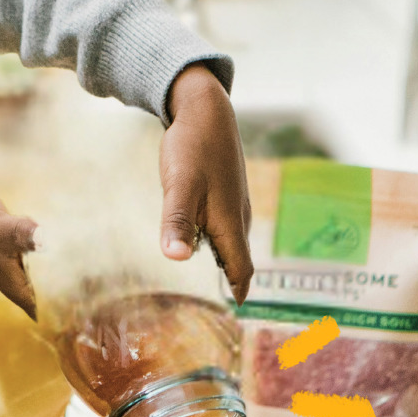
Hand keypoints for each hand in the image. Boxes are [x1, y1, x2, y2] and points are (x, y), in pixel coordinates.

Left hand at [159, 64, 252, 300]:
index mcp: (230, 222)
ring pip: (233, 239)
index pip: (242, 268)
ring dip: (226, 258)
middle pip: (239, 257)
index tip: (236, 310)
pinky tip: (203, 234)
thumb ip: (177, 222)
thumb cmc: (192, 147)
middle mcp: (238, 215)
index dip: (239, 290)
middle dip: (234, 279)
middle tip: (225, 300)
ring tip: (216, 276)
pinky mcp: (227, 188)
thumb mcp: (179, 186)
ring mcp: (235, 200)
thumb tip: (176, 258)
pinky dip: (219, 237)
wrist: (205, 106)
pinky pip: (227, 223)